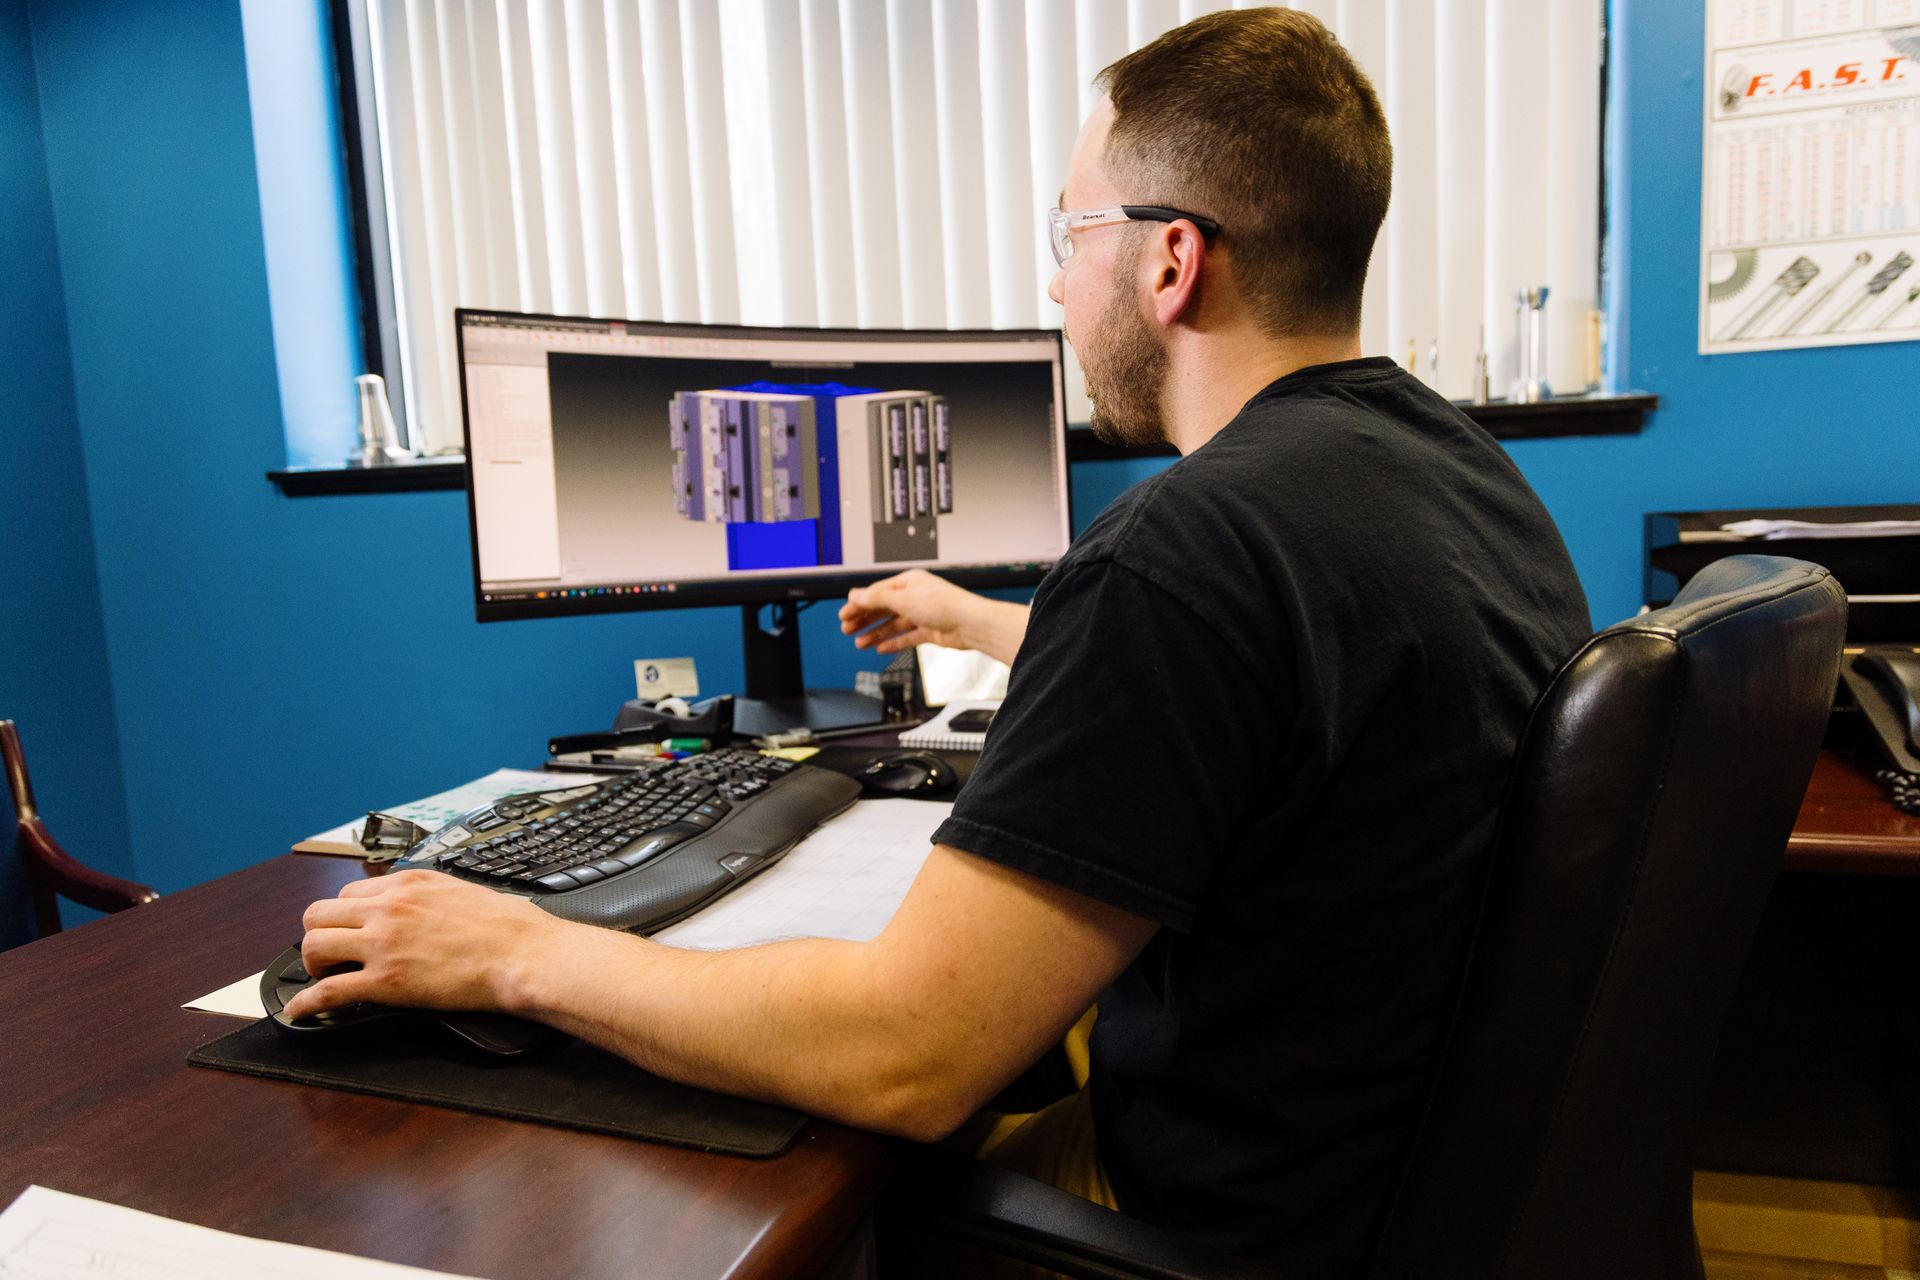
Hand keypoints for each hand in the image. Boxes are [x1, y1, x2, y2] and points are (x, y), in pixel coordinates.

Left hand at [282, 870, 564, 1020]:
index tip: (350, 932)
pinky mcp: (385, 981)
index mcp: (408, 884)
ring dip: (313, 964)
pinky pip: (328, 991)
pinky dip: (306, 1003)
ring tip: (326, 977)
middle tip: (332, 954)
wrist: (522, 953)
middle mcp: (388, 908)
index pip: (350, 893)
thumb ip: (430, 894)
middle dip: (320, 934)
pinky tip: (300, 1012)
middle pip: (319, 913)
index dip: (346, 916)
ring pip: (314, 945)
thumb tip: (422, 906)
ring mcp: (383, 943)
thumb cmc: (507, 926)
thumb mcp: (461, 890)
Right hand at [838, 570, 1028, 666]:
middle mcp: (916, 596)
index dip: (859, 604)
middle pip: (883, 608)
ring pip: (893, 624)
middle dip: (865, 619)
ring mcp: (923, 614)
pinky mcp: (930, 631)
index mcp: (909, 582)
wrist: (971, 624)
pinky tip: (880, 648)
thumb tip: (855, 594)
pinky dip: (893, 642)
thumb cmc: (945, 605)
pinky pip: (906, 637)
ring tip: (860, 643)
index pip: (877, 592)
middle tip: (847, 630)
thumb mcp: (903, 599)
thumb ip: (877, 598)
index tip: (844, 615)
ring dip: (876, 633)